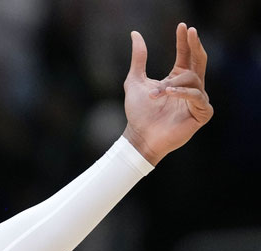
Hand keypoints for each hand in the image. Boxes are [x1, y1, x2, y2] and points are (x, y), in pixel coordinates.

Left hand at [122, 23, 212, 164]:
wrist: (139, 137)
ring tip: (156, 93)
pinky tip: (170, 93)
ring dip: (173, 84)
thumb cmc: (138, 113)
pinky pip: (198, 97)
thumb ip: (138, 58)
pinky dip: (184, 93)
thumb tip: (135, 34)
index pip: (186, 55)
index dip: (185, 41)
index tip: (183, 26)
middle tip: (191, 32)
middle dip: (196, 46)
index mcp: (177, 78)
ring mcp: (197, 100)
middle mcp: (190, 87)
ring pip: (194, 80)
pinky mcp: (201, 113)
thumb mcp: (135, 81)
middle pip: (199, 61)